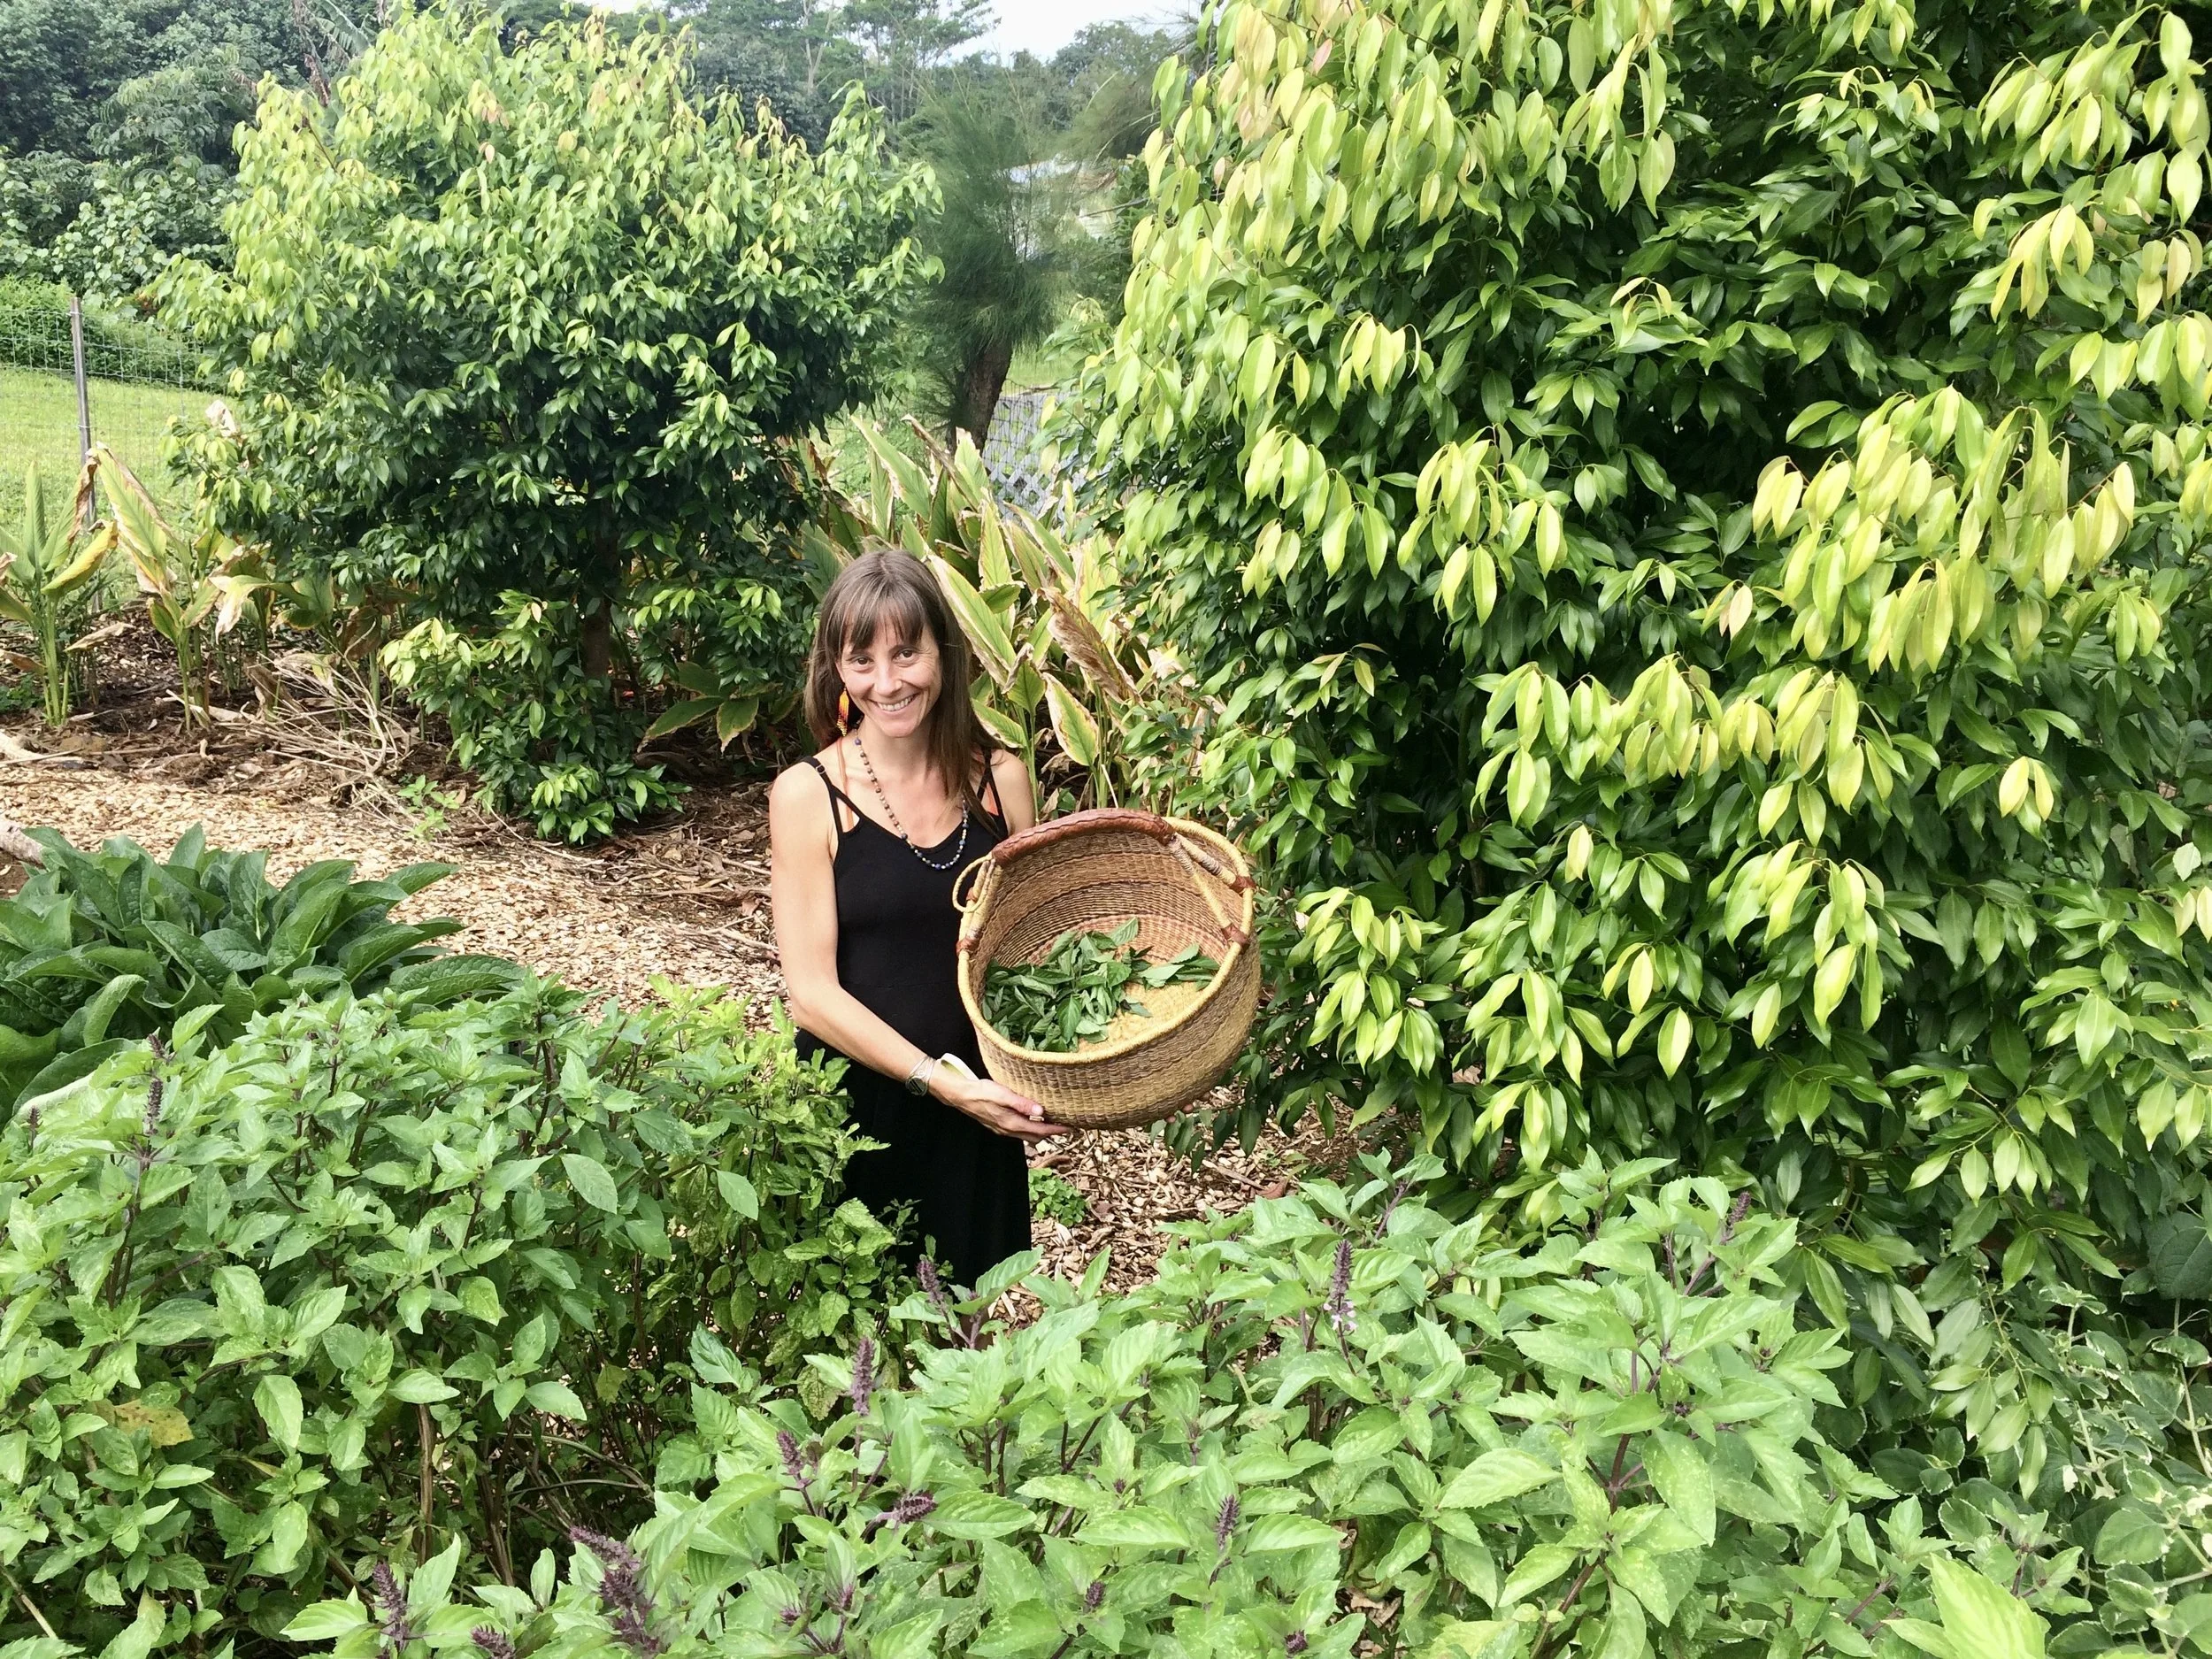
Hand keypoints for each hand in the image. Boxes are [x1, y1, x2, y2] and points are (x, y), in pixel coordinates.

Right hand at [935, 1069, 1069, 1141]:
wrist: (961, 1096)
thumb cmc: (982, 1092)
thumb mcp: (1003, 1095)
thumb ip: (1022, 1104)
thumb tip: (1041, 1112)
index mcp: (1012, 1123)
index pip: (1041, 1131)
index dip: (1057, 1130)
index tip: (1072, 1128)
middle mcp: (1009, 1130)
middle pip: (1036, 1137)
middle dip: (1052, 1133)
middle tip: (1066, 1125)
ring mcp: (1003, 1129)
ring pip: (1027, 1135)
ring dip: (1041, 1131)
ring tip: (1052, 1121)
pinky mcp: (998, 1125)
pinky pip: (1019, 1131)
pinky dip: (1030, 1127)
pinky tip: (1032, 1118)